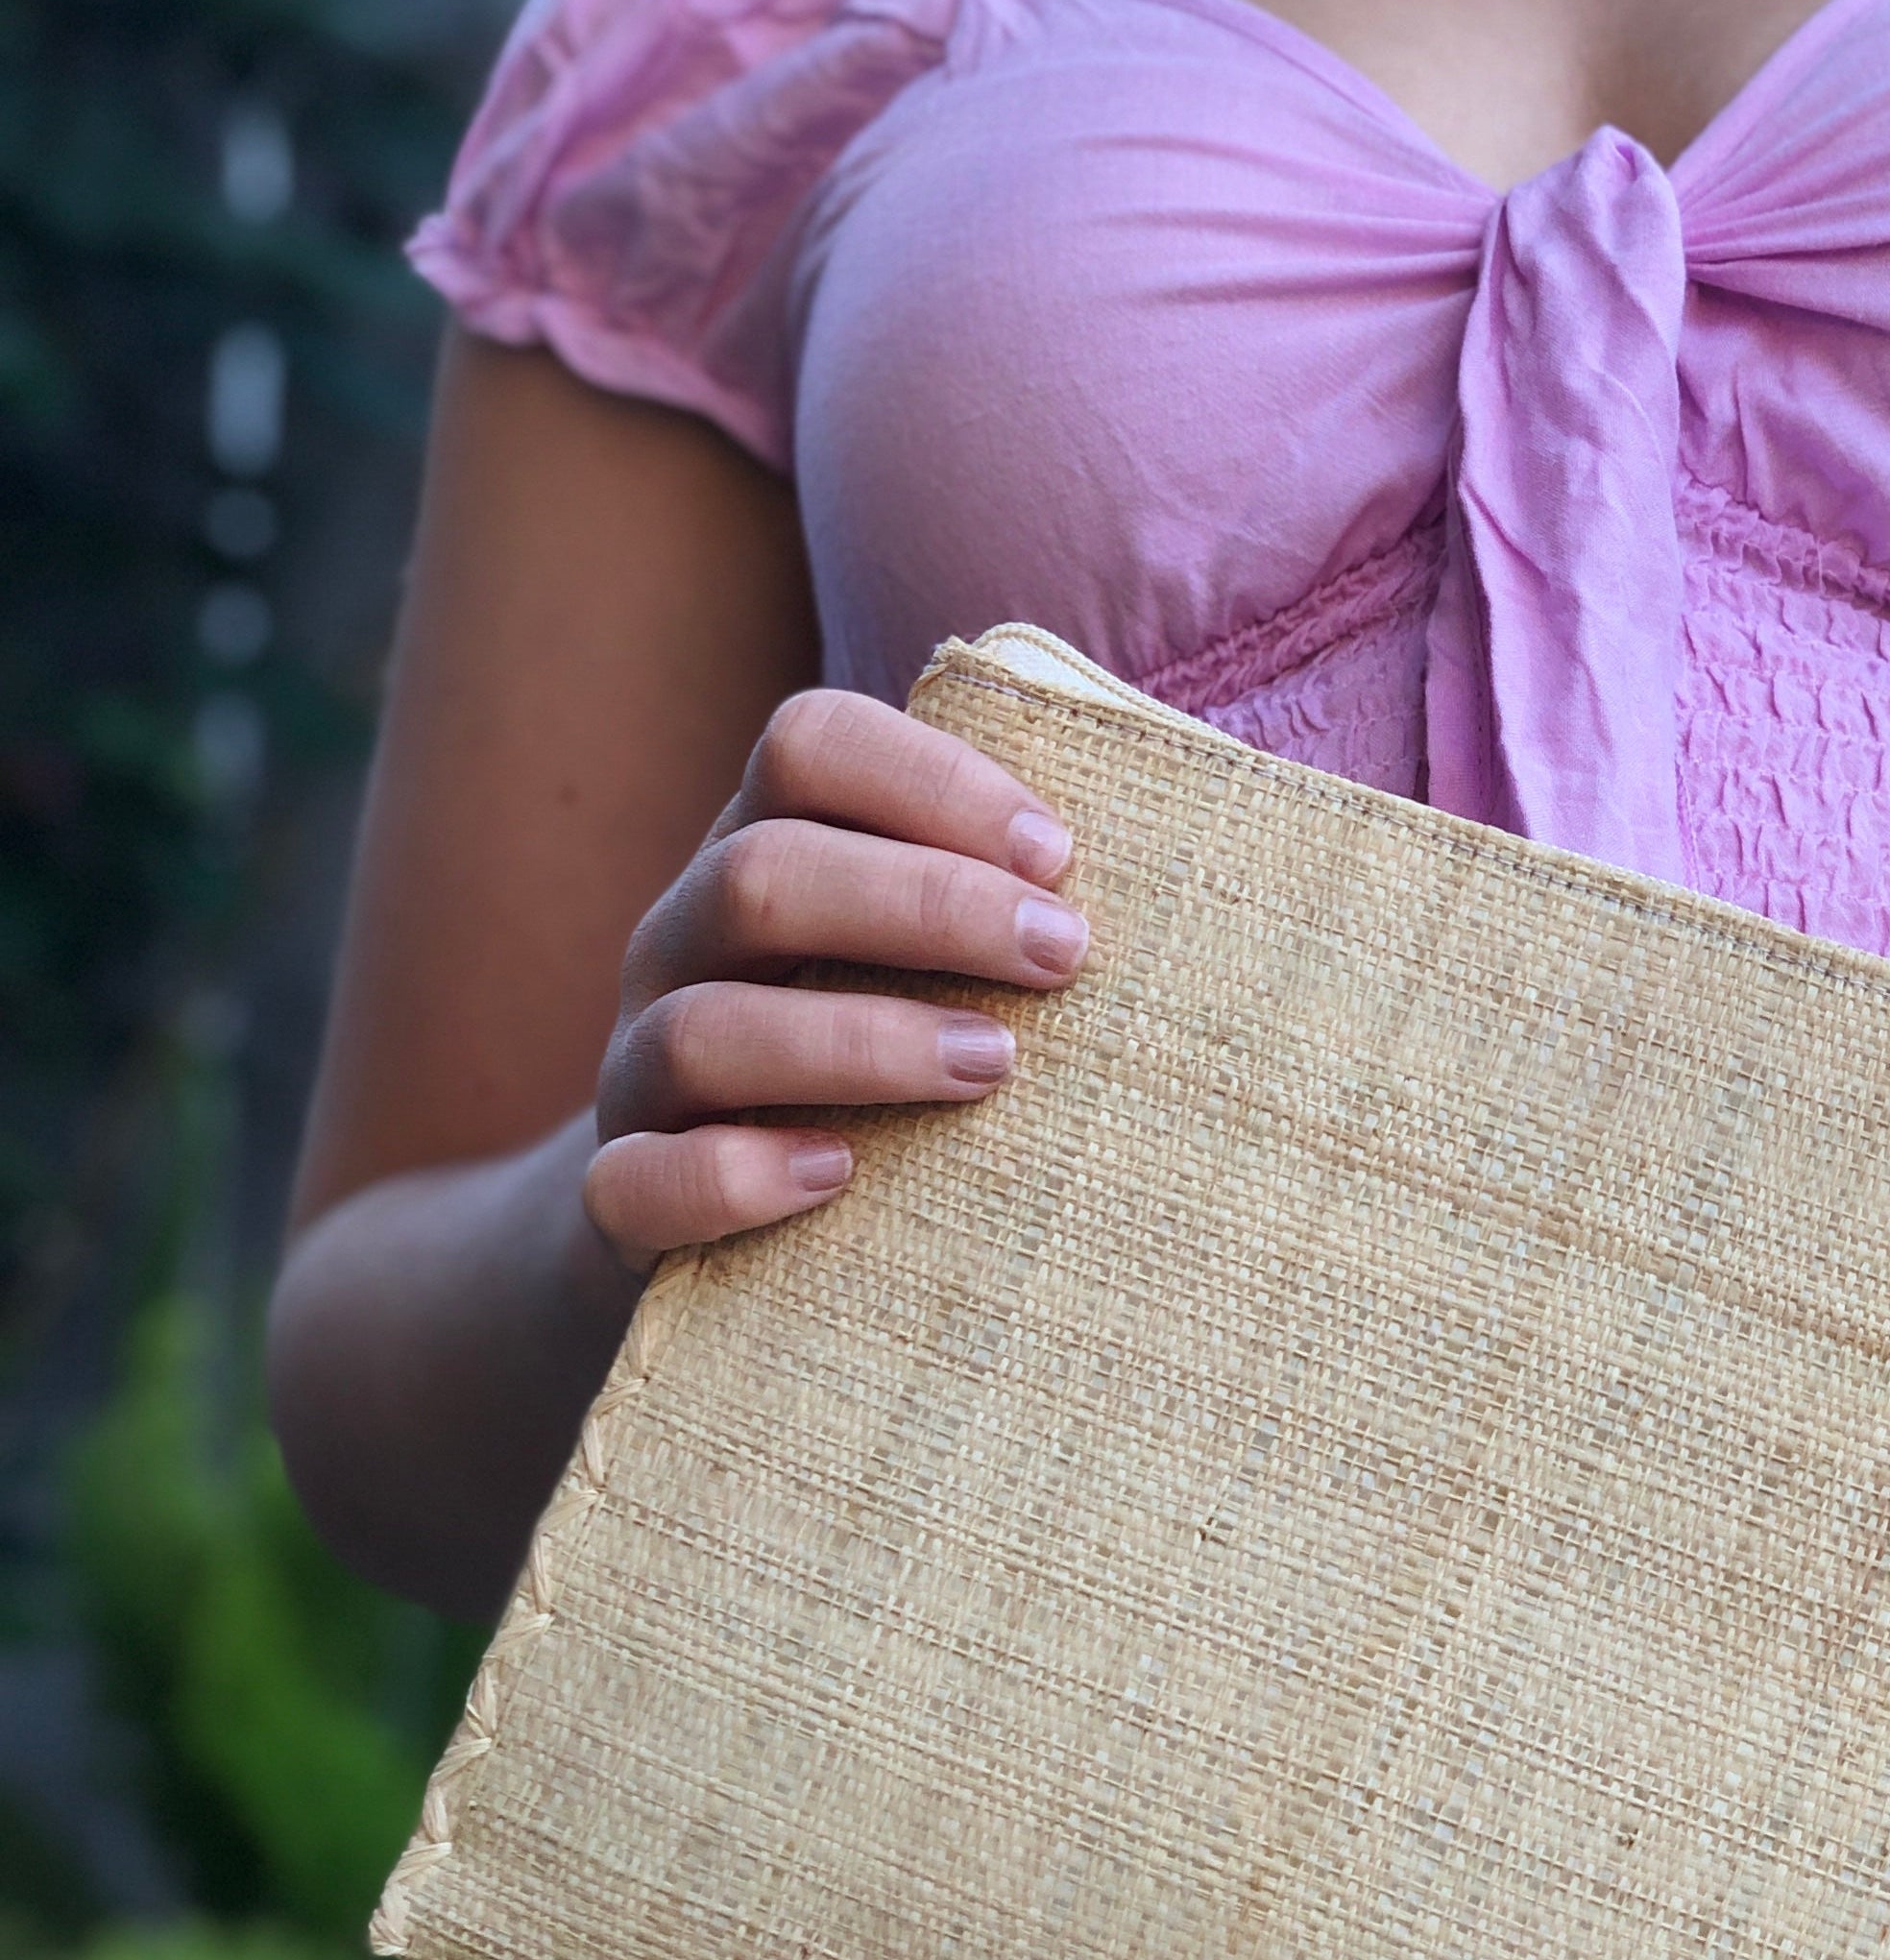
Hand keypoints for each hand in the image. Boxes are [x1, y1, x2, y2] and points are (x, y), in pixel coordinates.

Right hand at [583, 688, 1081, 1274]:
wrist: (692, 1213)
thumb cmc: (871, 1061)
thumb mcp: (915, 960)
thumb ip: (1004, 900)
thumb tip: (1201, 846)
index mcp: (762, 854)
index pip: (808, 746)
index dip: (933, 780)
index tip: (1060, 855)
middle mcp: (683, 944)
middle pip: (762, 872)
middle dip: (928, 904)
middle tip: (1064, 957)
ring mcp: (638, 1071)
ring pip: (705, 1028)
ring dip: (861, 1040)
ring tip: (993, 1067)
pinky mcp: (617, 1198)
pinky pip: (637, 1181)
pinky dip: (735, 1176)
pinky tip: (840, 1177)